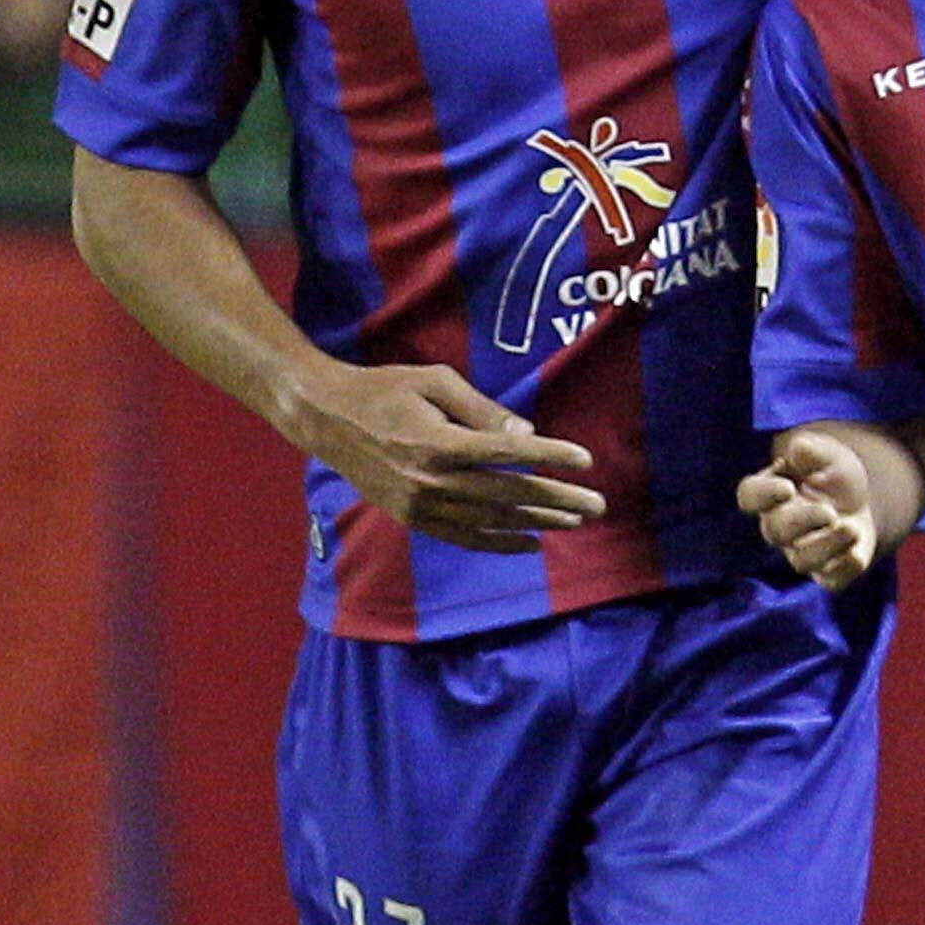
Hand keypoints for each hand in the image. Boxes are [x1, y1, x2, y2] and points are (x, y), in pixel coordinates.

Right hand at [296, 361, 603, 551]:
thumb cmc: (385, 388)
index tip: (585, 461)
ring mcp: (420, 505)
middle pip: (508, 494)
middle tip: (597, 506)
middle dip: (557, 500)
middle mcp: (432, 480)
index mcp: (439, 442)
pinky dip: (499, 543)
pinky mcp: (411, 518)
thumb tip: (526, 436)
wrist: (327, 418)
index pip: (509, 454)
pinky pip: (464, 537)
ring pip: (491, 521)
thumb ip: (481, 410)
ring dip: (536, 523)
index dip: (550, 457)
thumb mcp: (434, 382)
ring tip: (574, 523)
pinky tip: (529, 542)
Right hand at [737, 429, 879, 589]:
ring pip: (801, 561)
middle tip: (829, 511)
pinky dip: (844, 568)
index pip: (750, 496)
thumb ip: (812, 450)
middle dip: (801, 521)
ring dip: (826, 546)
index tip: (787, 487)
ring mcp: (802, 552)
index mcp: (771, 492)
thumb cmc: (833, 473)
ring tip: (851, 528)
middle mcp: (779, 526)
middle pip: (775, 531)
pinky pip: (830, 579)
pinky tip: (857, 553)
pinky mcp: (829, 571)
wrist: (861, 500)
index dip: (763, 495)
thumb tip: (799, 449)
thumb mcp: (829, 455)